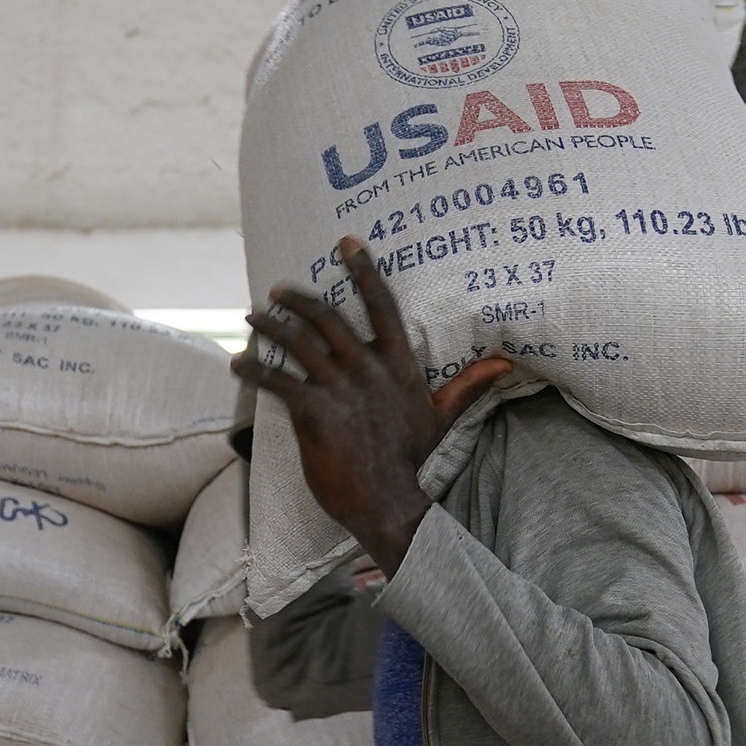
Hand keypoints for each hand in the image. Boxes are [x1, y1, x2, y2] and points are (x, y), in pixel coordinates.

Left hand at [232, 240, 512, 575]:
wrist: (389, 501)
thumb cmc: (413, 460)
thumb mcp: (442, 416)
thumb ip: (469, 384)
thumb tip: (506, 364)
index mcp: (398, 365)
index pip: (382, 305)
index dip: (364, 271)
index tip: (346, 243)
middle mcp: (367, 369)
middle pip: (328, 318)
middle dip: (299, 299)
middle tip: (278, 291)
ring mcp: (339, 389)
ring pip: (297, 343)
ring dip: (270, 326)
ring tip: (253, 317)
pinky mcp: (313, 412)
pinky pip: (277, 381)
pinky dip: (254, 369)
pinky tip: (238, 362)